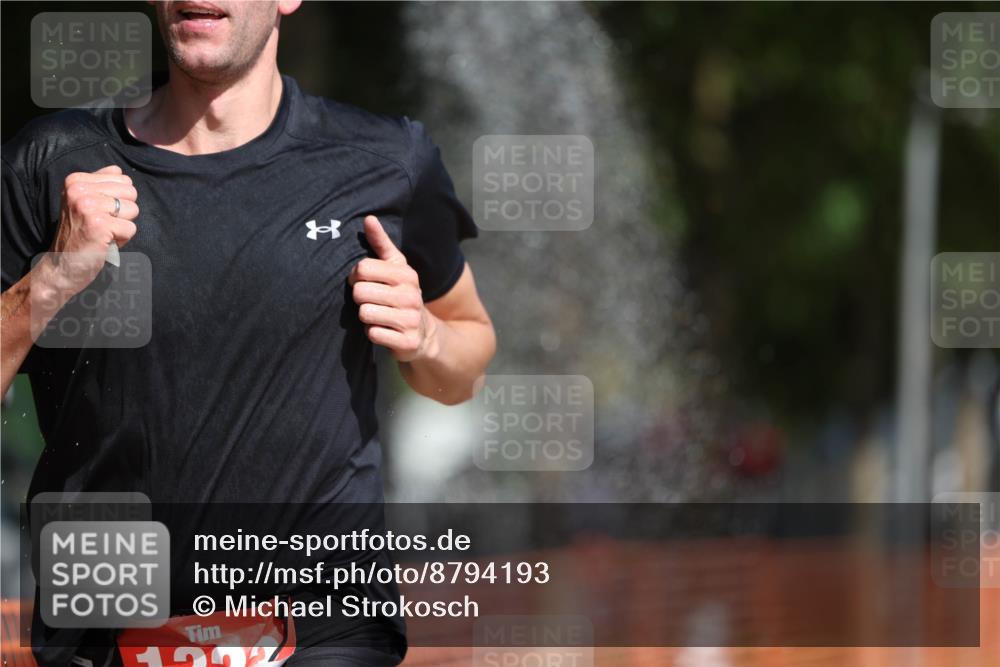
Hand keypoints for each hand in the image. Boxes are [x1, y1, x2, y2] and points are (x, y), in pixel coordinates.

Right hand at [39, 165, 138, 297]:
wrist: (61, 266)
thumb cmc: (78, 235)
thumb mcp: (83, 203)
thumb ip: (100, 185)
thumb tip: (119, 170)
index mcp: (76, 180)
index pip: (123, 179)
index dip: (117, 201)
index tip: (97, 214)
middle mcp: (79, 189)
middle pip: (131, 192)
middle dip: (123, 213)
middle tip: (102, 225)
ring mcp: (87, 206)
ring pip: (133, 209)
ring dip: (122, 226)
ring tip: (102, 233)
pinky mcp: (98, 225)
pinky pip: (131, 228)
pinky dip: (122, 240)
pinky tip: (103, 243)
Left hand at [349, 215, 432, 361]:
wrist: (426, 333)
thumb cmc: (403, 295)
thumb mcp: (397, 268)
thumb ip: (381, 244)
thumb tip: (368, 218)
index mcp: (406, 274)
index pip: (363, 268)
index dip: (355, 276)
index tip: (362, 281)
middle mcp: (410, 295)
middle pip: (360, 292)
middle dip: (360, 298)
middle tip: (370, 300)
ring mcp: (410, 319)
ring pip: (365, 313)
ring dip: (365, 316)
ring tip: (376, 315)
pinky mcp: (407, 341)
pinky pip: (373, 334)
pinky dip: (373, 333)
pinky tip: (382, 330)